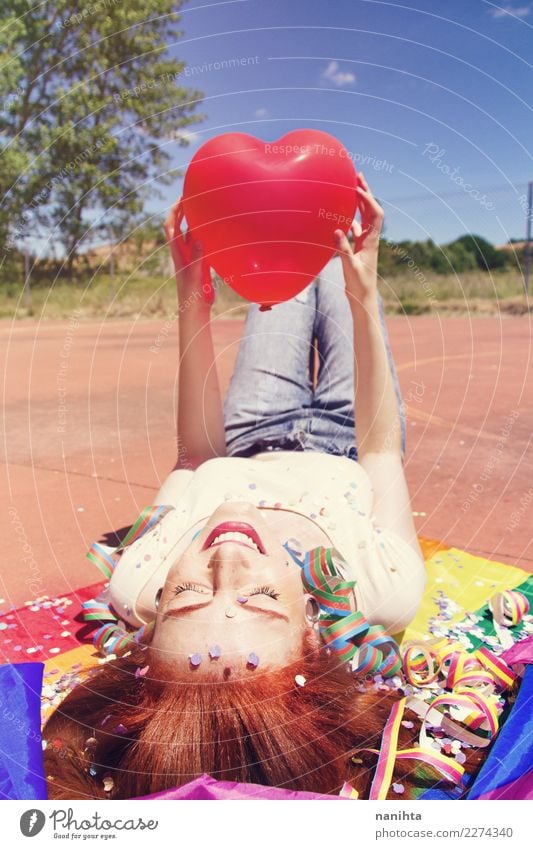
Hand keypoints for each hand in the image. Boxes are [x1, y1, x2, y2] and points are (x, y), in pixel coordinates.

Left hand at [164, 198, 213, 307]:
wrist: (195, 308)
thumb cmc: (192, 294)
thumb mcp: (194, 275)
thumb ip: (196, 257)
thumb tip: (198, 239)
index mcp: (177, 253)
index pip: (171, 227)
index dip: (174, 212)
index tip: (181, 199)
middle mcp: (183, 252)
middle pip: (179, 226)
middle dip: (182, 210)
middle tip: (190, 195)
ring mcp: (192, 257)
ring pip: (191, 234)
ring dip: (194, 220)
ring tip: (201, 206)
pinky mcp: (201, 262)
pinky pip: (202, 244)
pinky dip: (206, 234)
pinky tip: (213, 228)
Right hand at [334, 172, 383, 303]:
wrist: (364, 298)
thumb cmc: (359, 285)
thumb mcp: (350, 267)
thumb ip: (343, 249)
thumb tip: (336, 230)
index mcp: (371, 241)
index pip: (374, 214)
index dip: (367, 199)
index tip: (356, 188)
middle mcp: (370, 239)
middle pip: (371, 210)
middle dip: (366, 193)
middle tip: (358, 176)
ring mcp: (365, 243)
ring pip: (364, 218)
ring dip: (359, 203)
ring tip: (351, 188)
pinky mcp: (358, 249)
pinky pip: (356, 229)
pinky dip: (351, 219)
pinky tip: (344, 214)